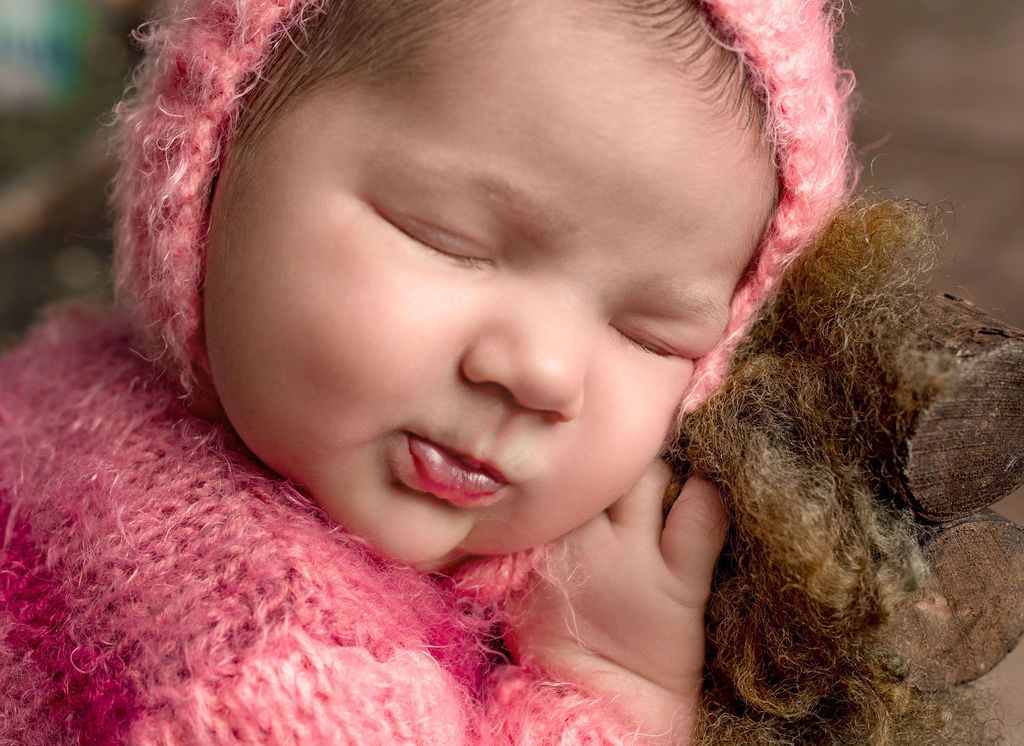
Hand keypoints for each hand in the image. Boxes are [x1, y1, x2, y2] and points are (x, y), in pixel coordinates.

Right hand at [503, 461, 727, 741]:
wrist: (596, 706)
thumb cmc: (559, 635)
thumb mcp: (523, 574)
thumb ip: (535, 522)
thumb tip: (556, 471)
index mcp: (533, 535)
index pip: (557, 463)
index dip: (578, 445)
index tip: (591, 433)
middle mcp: (576, 539)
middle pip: (601, 460)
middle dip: (619, 446)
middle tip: (634, 444)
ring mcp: (628, 560)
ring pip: (648, 473)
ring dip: (663, 463)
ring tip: (673, 463)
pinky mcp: (677, 586)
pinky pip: (702, 514)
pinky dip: (709, 493)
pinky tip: (708, 487)